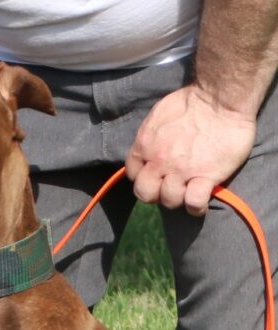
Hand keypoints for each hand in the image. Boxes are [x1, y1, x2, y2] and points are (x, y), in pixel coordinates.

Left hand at [125, 84, 256, 215]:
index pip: (132, 174)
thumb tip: (150, 147)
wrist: (222, 97)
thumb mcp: (158, 115)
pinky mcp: (205, 176)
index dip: (144, 177)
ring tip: (189, 190)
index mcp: (144, 146)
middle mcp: (158, 161)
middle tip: (170, 187)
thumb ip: (150, 136)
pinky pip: (193, 202)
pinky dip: (196, 207)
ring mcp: (181, 171)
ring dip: (178, 199)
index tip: (157, 175)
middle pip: (145, 193)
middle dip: (155, 194)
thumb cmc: (191, 101)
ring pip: (169, 200)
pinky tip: (200, 203)